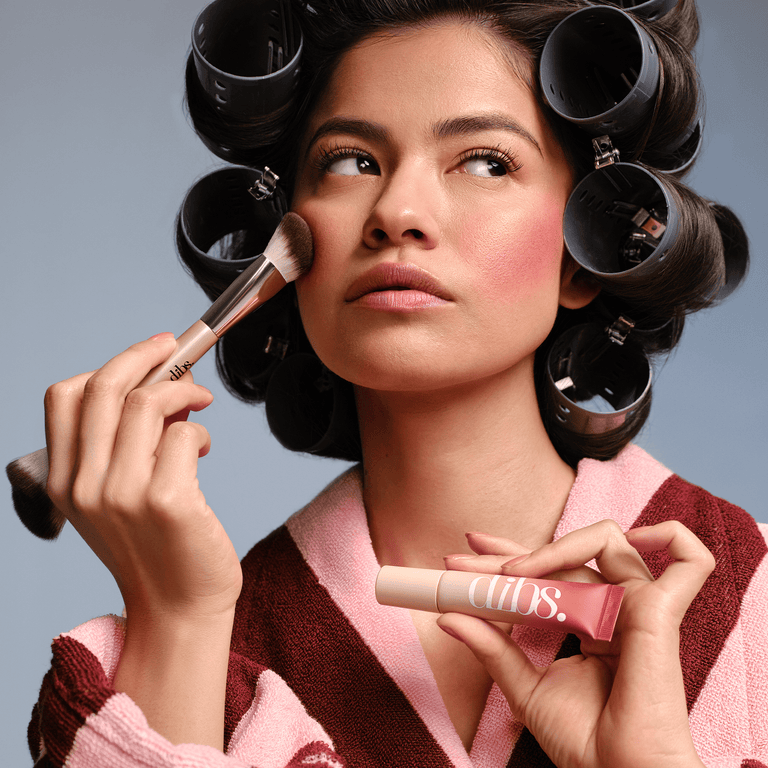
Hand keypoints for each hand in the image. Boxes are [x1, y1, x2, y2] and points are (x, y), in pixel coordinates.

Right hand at [44, 333, 242, 621]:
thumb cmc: (155, 545)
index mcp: (63, 480)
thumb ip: (124, 442)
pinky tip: (201, 450)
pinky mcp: (167, 500)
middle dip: (147, 355)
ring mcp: (123, 493)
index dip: (110, 364)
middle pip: (105, 386)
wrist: (177, 607)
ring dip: (182, 391)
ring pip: (147, 403)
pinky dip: (199, 431)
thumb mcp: (117, 494)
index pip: (65, 397)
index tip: (149, 354)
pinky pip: (184, 434)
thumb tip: (161, 378)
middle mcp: (84, 485)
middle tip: (178, 350)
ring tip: (199, 404)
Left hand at [438, 522, 713, 767]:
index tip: (460, 562)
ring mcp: (639, 607)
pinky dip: (668, 536)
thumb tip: (448, 616)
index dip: (506, 560)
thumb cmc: (583, 743)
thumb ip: (491, 648)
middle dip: (508, 555)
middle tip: (460, 564)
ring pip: (601, 546)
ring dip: (552, 548)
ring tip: (511, 571)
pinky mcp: (661, 612)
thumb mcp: (524, 687)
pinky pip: (687, 561)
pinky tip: (630, 539)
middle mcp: (614, 609)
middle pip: (563, 559)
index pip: (547, 577)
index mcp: (589, 623)